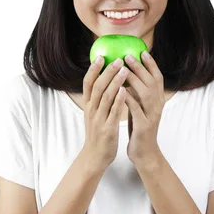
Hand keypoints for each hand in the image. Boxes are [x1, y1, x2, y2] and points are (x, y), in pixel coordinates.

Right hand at [81, 56, 128, 170]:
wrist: (95, 156)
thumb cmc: (97, 132)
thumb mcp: (94, 113)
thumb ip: (98, 98)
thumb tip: (104, 80)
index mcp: (88, 105)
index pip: (88, 83)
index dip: (93, 69)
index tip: (100, 56)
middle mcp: (91, 109)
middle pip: (98, 86)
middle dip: (107, 71)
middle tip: (118, 59)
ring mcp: (99, 119)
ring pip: (106, 96)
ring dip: (115, 81)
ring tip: (124, 69)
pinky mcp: (107, 128)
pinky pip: (113, 111)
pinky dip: (118, 100)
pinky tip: (125, 90)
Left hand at [121, 51, 165, 166]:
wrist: (144, 153)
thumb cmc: (140, 127)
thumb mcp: (141, 107)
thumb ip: (139, 93)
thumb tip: (129, 75)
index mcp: (158, 100)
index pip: (158, 78)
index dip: (151, 64)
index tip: (143, 52)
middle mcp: (158, 106)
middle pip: (152, 82)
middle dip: (140, 67)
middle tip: (128, 55)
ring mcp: (152, 116)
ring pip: (146, 93)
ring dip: (134, 80)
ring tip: (123, 69)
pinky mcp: (144, 126)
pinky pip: (136, 109)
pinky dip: (128, 99)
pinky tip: (119, 91)